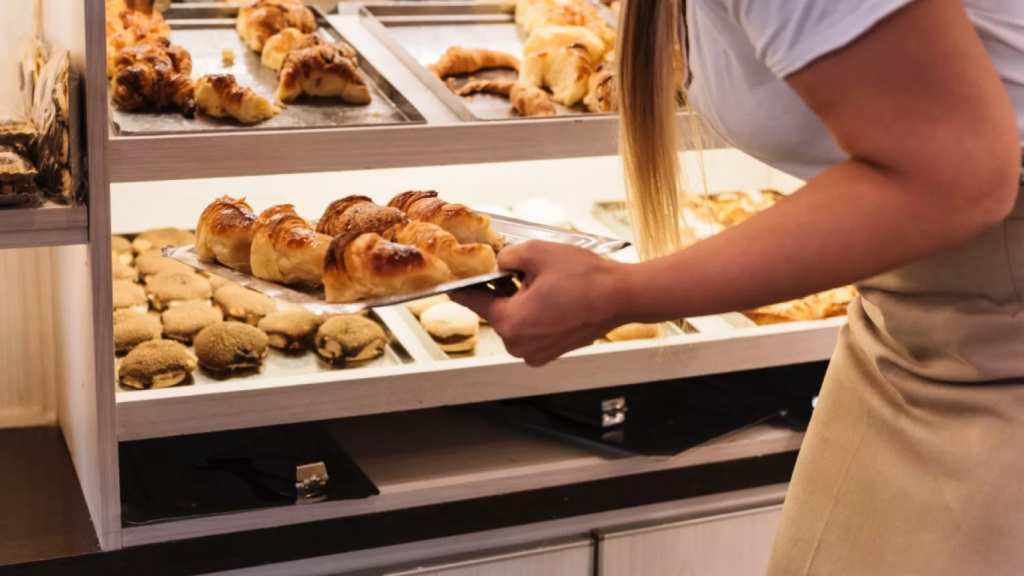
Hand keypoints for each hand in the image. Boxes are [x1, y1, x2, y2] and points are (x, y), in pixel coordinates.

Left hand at [452, 240, 628, 366]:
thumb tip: (498, 261)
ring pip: (514, 320)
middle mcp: (518, 344)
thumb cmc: (585, 278)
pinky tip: (550, 295)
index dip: (463, 285)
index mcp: (510, 323)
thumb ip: (506, 255)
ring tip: (540, 281)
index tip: (451, 279)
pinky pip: (530, 329)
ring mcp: (535, 352)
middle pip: (495, 311)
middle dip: (500, 289)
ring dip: (519, 301)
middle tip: (516, 269)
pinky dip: (534, 313)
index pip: (473, 301)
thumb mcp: (537, 252)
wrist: (621, 297)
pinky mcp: (549, 352)